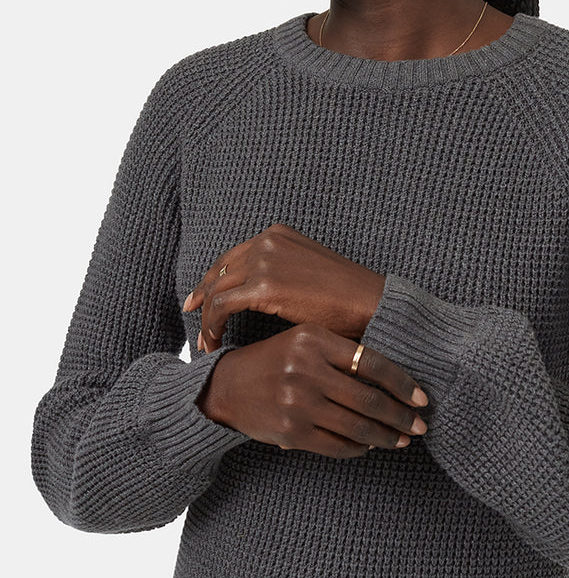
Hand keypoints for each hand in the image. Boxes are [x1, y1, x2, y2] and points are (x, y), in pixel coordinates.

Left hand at [184, 223, 386, 352]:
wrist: (368, 302)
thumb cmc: (345, 296)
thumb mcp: (307, 271)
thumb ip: (281, 272)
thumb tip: (259, 291)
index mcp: (277, 235)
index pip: (232, 257)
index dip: (213, 279)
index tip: (201, 298)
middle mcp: (267, 242)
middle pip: (219, 271)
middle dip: (202, 296)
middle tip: (192, 315)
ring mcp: (264, 261)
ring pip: (216, 291)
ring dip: (207, 318)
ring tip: (205, 342)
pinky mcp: (264, 286)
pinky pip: (222, 307)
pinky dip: (212, 326)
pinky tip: (214, 343)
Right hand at [198, 322, 428, 457]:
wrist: (226, 386)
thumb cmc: (274, 359)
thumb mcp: (304, 340)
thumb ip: (342, 353)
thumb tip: (393, 378)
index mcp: (313, 339)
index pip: (372, 362)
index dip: (403, 383)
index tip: (422, 397)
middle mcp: (305, 369)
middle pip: (369, 399)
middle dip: (401, 416)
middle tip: (421, 425)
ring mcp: (297, 403)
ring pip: (357, 426)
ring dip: (386, 437)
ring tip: (403, 440)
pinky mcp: (290, 432)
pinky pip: (336, 445)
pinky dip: (359, 448)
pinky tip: (369, 446)